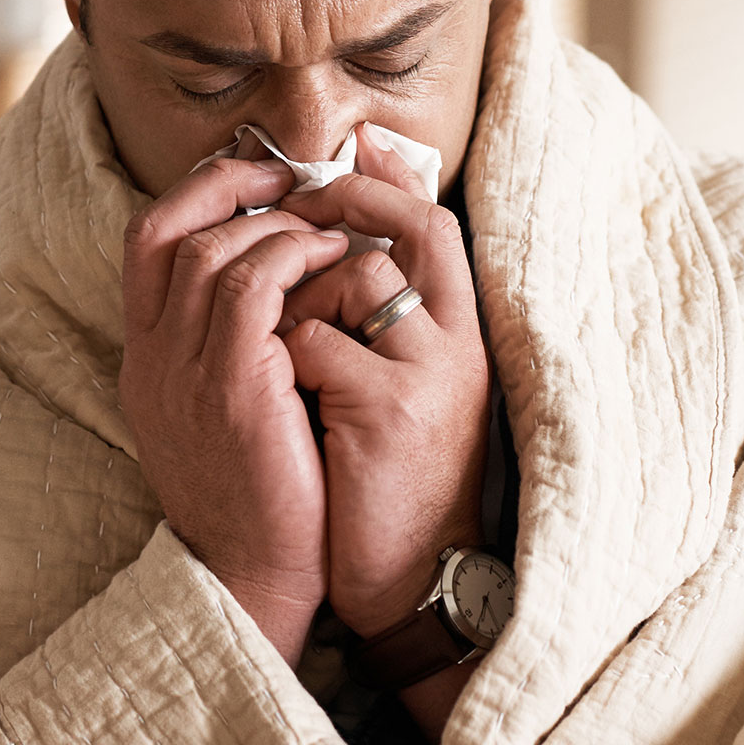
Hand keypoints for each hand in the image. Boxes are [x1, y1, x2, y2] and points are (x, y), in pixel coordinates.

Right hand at [120, 154, 354, 659]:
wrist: (257, 579)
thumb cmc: (264, 496)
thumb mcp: (227, 412)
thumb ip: (233, 346)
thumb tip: (278, 278)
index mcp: (145, 360)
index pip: (145, 241)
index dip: (196, 193)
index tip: (255, 178)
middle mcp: (150, 359)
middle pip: (168, 229)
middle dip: (235, 187)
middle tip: (297, 181)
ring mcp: (183, 371)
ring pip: (212, 249)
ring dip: (277, 223)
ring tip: (329, 224)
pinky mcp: (230, 386)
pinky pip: (252, 285)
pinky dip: (295, 255)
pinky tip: (336, 258)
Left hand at [275, 133, 491, 651]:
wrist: (407, 582)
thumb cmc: (388, 486)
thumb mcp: (402, 394)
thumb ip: (382, 325)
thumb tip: (333, 247)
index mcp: (463, 337)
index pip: (435, 224)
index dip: (387, 183)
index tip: (342, 162)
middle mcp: (458, 344)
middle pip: (406, 233)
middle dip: (336, 222)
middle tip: (284, 231)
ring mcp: (428, 372)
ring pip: (353, 278)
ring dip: (299, 305)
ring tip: (281, 351)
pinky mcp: (389, 406)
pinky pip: (311, 340)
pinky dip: (280, 361)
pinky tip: (281, 399)